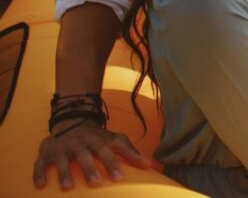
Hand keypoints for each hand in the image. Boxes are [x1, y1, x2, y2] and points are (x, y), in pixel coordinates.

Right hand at [33, 121, 150, 189]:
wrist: (72, 120)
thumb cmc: (97, 137)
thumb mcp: (114, 140)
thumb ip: (129, 152)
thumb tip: (148, 165)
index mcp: (96, 139)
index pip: (106, 151)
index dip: (113, 164)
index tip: (119, 178)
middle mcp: (78, 142)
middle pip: (84, 155)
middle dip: (89, 169)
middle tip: (95, 183)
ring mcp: (61, 147)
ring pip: (61, 159)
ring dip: (64, 172)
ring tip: (68, 187)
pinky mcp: (46, 152)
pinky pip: (40, 162)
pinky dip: (39, 173)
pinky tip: (40, 185)